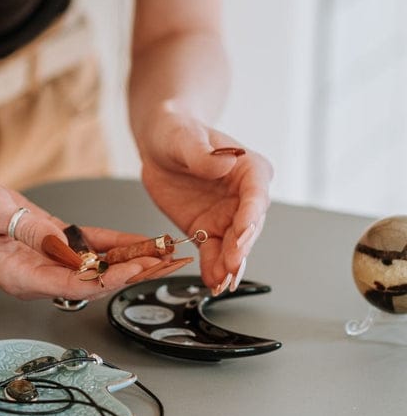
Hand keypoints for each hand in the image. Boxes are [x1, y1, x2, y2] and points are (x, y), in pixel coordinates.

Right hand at [0, 173, 158, 299]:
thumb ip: (28, 230)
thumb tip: (64, 244)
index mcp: (19, 276)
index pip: (72, 284)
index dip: (107, 278)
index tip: (136, 269)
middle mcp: (37, 275)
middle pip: (92, 280)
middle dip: (131, 272)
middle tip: (166, 262)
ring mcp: (45, 261)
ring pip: (95, 265)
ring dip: (129, 260)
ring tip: (163, 254)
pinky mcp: (51, 244)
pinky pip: (87, 247)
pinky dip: (113, 244)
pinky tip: (138, 242)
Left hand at [136, 101, 272, 292]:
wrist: (159, 147)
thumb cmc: (177, 132)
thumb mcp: (184, 137)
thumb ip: (202, 154)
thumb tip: (223, 164)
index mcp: (248, 168)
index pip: (256, 194)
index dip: (250, 215)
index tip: (242, 232)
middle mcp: (243, 196)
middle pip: (249, 226)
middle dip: (241, 247)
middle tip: (232, 265)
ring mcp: (227, 216)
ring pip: (234, 245)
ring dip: (230, 265)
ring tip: (222, 283)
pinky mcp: (208, 230)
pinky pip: (213, 253)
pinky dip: (213, 268)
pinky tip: (212, 282)